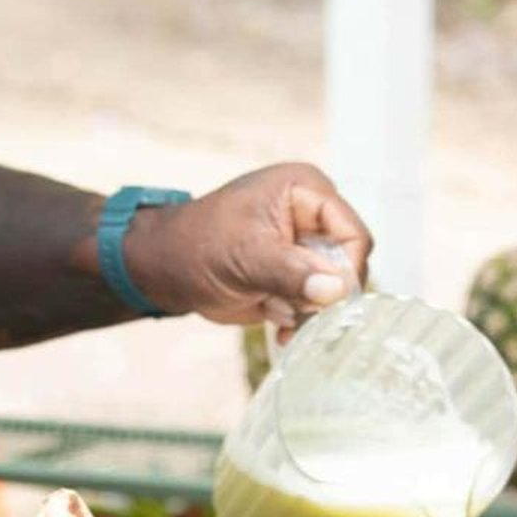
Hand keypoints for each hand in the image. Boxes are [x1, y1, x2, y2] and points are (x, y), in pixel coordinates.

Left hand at [121, 163, 372, 328]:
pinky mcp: (294, 275)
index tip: (328, 299)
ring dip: (308, 310)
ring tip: (274, 309)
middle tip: (293, 308)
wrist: (164, 269)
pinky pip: (316, 304)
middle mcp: (311, 216)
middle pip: (348, 264)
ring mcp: (303, 247)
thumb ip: (292, 273)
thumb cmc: (195, 246)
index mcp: (304, 191)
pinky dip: (300, 320)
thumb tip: (336, 290)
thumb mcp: (246, 257)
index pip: (352, 233)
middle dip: (323, 294)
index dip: (347, 269)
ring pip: (334, 290)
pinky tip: (278, 326)